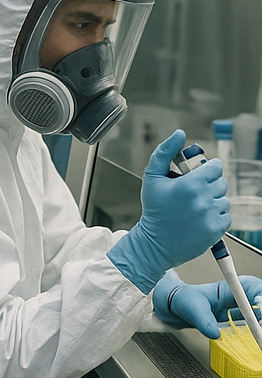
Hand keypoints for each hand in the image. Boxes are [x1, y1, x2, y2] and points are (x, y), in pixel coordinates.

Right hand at [107, 129, 230, 291]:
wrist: (155, 244)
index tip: (196, 177)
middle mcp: (204, 199)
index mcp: (190, 184)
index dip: (206, 170)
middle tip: (191, 195)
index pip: (216, 167)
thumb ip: (164, 152)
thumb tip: (179, 133)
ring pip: (224, 199)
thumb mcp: (152, 178)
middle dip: (208, 186)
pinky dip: (215, 217)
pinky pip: (226, 216)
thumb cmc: (154, 210)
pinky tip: (199, 219)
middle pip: (221, 182)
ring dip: (212, 202)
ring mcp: (211, 215)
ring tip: (194, 209)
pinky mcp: (217, 229)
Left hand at [153, 269, 261, 338]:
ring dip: (259, 321)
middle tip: (260, 322)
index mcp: (228, 287)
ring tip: (259, 332)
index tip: (259, 304)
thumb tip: (214, 333)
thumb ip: (203, 320)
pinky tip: (255, 335)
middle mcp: (237, 297)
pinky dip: (255, 330)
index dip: (259, 294)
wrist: (175, 308)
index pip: (250, 286)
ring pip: (257, 313)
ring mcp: (239, 309)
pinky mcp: (237, 321)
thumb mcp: (192, 309)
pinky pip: (251, 325)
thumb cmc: (184, 301)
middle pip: (259, 299)